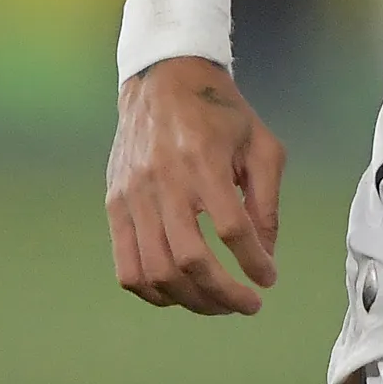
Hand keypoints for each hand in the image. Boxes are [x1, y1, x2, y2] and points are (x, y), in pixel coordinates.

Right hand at [107, 56, 286, 314]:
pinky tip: (179, 293)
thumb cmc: (221, 113)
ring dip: (191, 300)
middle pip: (190, 260)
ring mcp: (133, 195)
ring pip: (156, 271)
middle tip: (247, 305)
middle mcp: (164, 180)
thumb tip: (263, 256)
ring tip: (217, 304)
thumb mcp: (261, 145)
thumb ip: (266, 202)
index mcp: (204, 160)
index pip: (231, 229)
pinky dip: (153, 292)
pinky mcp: (114, 205)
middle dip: (223, 294)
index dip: (253, 262)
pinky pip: (126, 267)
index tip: (268, 279)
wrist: (165, 79)